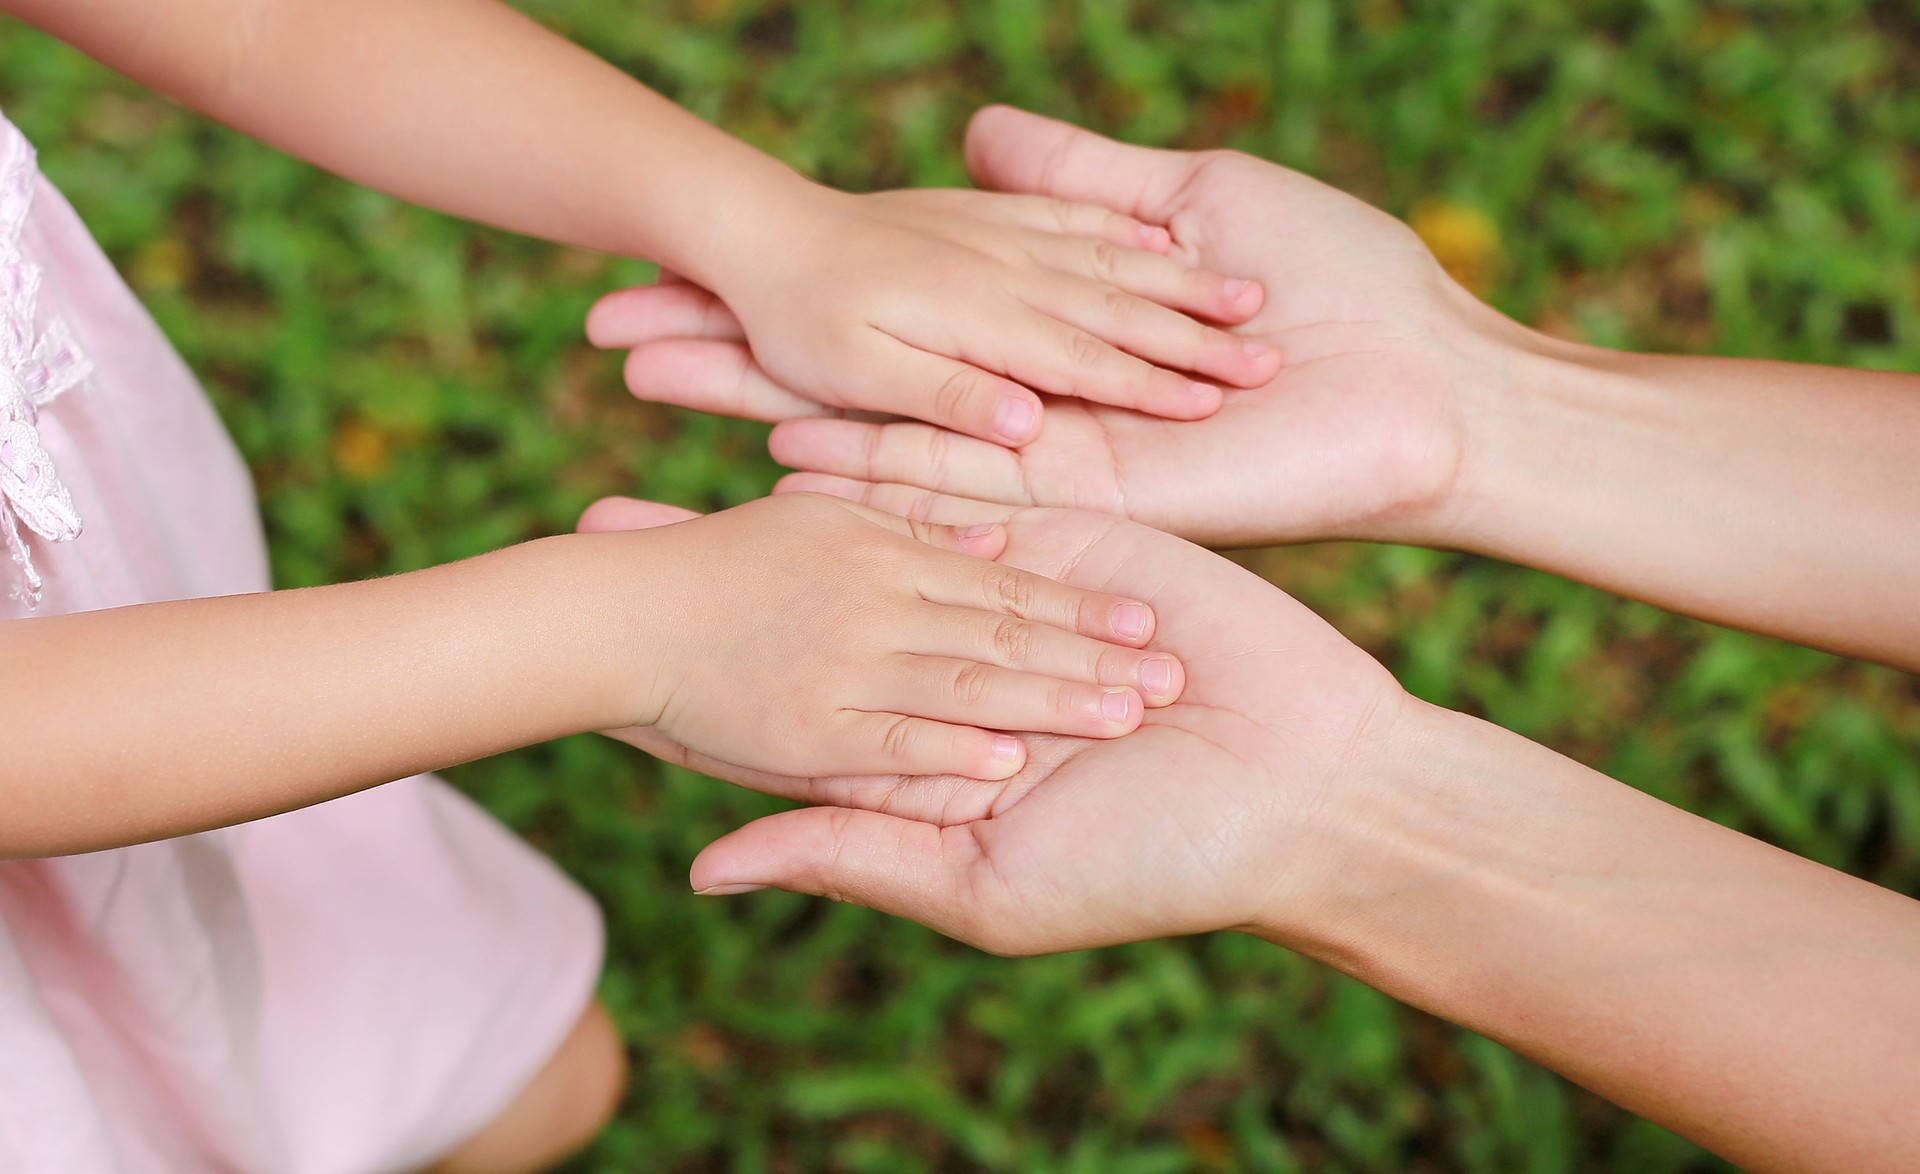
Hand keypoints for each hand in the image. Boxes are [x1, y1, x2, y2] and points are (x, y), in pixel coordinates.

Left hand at [583, 494, 1409, 953]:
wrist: (1307, 790)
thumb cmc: (1154, 864)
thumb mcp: (987, 888)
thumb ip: (853, 853)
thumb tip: (703, 869)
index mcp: (924, 749)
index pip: (786, 699)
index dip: (695, 663)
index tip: (601, 622)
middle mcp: (950, 665)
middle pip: (810, 601)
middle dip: (715, 560)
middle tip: (605, 518)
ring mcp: (1010, 592)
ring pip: (875, 527)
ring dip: (783, 479)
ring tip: (690, 439)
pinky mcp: (1074, 532)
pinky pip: (966, 482)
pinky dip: (890, 446)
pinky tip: (807, 407)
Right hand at [593, 107, 1537, 546]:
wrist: (1429, 377)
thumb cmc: (1333, 280)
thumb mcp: (1186, 206)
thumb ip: (1077, 184)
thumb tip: (982, 133)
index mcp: (1040, 335)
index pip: (880, 308)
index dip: (779, 290)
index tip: (673, 268)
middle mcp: (1022, 405)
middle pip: (851, 376)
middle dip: (733, 352)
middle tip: (613, 333)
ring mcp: (1052, 458)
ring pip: (882, 431)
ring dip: (764, 407)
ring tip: (656, 379)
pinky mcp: (1095, 497)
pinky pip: (968, 475)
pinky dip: (875, 457)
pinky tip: (773, 444)